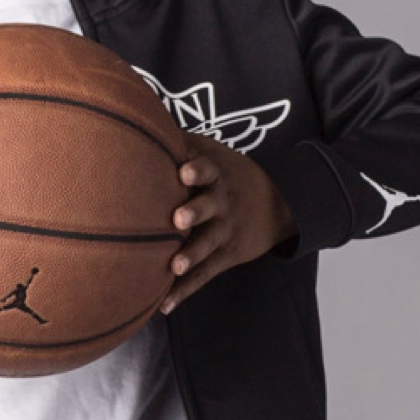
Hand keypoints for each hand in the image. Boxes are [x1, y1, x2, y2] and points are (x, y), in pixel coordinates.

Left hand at [159, 137, 295, 311]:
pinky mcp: (226, 256)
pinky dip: (185, 291)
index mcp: (217, 175)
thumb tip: (140, 113)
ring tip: (174, 266)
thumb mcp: (213, 152)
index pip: (209, 169)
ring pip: (208, 245)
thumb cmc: (227, 174)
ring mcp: (226, 231)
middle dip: (195, 212)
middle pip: (210, 206)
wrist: (279, 204)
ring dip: (191, 256)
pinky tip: (163, 306)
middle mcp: (222, 203)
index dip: (197, 169)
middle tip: (178, 219)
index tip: (184, 170)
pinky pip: (205, 275)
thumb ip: (181, 140)